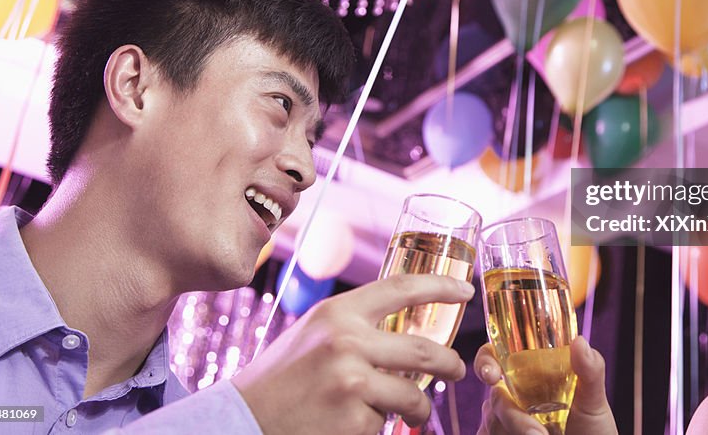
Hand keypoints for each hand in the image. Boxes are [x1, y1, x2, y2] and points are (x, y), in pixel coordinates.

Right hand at [232, 274, 473, 434]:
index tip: (464, 290)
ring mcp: (351, 384)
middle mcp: (346, 342)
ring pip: (413, 396)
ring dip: (418, 408)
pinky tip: (352, 424)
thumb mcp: (316, 332)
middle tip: (457, 370)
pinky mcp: (352, 423)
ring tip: (409, 411)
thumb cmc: (283, 375)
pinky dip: (378, 428)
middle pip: (425, 350)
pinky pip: (385, 425)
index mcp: (338, 312)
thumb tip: (410, 327)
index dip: (440, 286)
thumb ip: (357, 325)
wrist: (243, 419)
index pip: (402, 288)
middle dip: (450, 365)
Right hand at [475, 336, 617, 434]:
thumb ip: (590, 370)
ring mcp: (504, 423)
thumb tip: (580, 341)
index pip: (494, 357)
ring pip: (492, 422)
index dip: (485, 361)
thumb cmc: (591, 427)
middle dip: (510, 414)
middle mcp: (511, 397)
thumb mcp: (593, 398)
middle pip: (494, 397)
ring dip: (516, 430)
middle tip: (536, 433)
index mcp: (527, 375)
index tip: (492, 374)